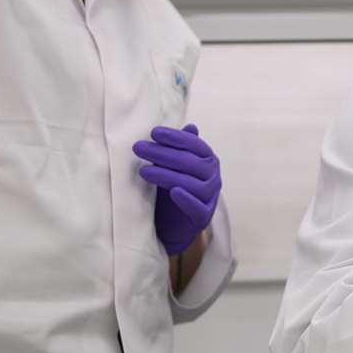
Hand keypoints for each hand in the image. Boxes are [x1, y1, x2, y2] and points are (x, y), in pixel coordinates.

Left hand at [133, 124, 220, 256]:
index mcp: (208, 160)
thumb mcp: (175, 167)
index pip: (194, 144)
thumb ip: (181, 148)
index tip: (153, 133)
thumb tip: (191, 126)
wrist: (174, 225)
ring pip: (190, 183)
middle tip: (138, 148)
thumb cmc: (174, 188)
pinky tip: (173, 192)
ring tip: (143, 171)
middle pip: (189, 162)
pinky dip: (186, 199)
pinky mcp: (203, 217)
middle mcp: (213, 177)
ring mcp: (210, 197)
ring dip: (166, 175)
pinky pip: (197, 207)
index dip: (175, 137)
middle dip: (162, 153)